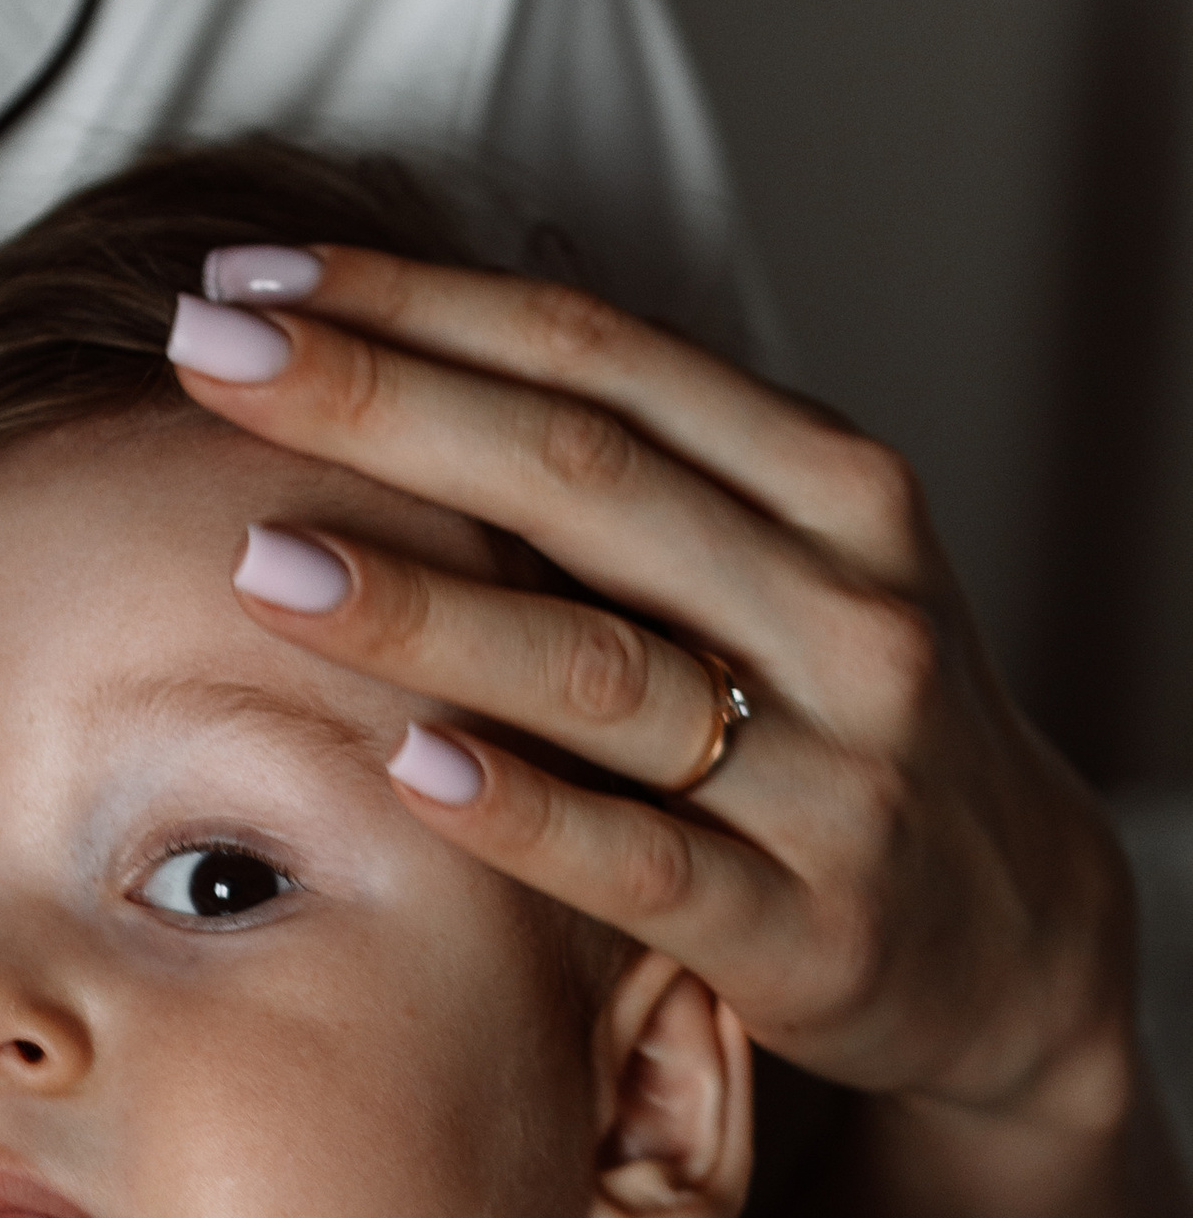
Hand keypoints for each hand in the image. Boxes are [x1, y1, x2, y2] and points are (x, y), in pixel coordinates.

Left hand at [175, 253, 1134, 1135]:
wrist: (1012, 936)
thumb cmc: (840, 718)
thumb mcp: (788, 558)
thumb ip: (642, 457)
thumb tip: (453, 299)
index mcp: (832, 487)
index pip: (598, 359)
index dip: (415, 307)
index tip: (247, 280)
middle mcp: (848, 608)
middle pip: (582, 476)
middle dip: (377, 403)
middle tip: (204, 358)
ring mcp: (840, 772)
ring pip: (603, 667)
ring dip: (420, 608)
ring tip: (259, 557)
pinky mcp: (809, 929)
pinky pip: (642, 860)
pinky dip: (519, 808)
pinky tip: (401, 764)